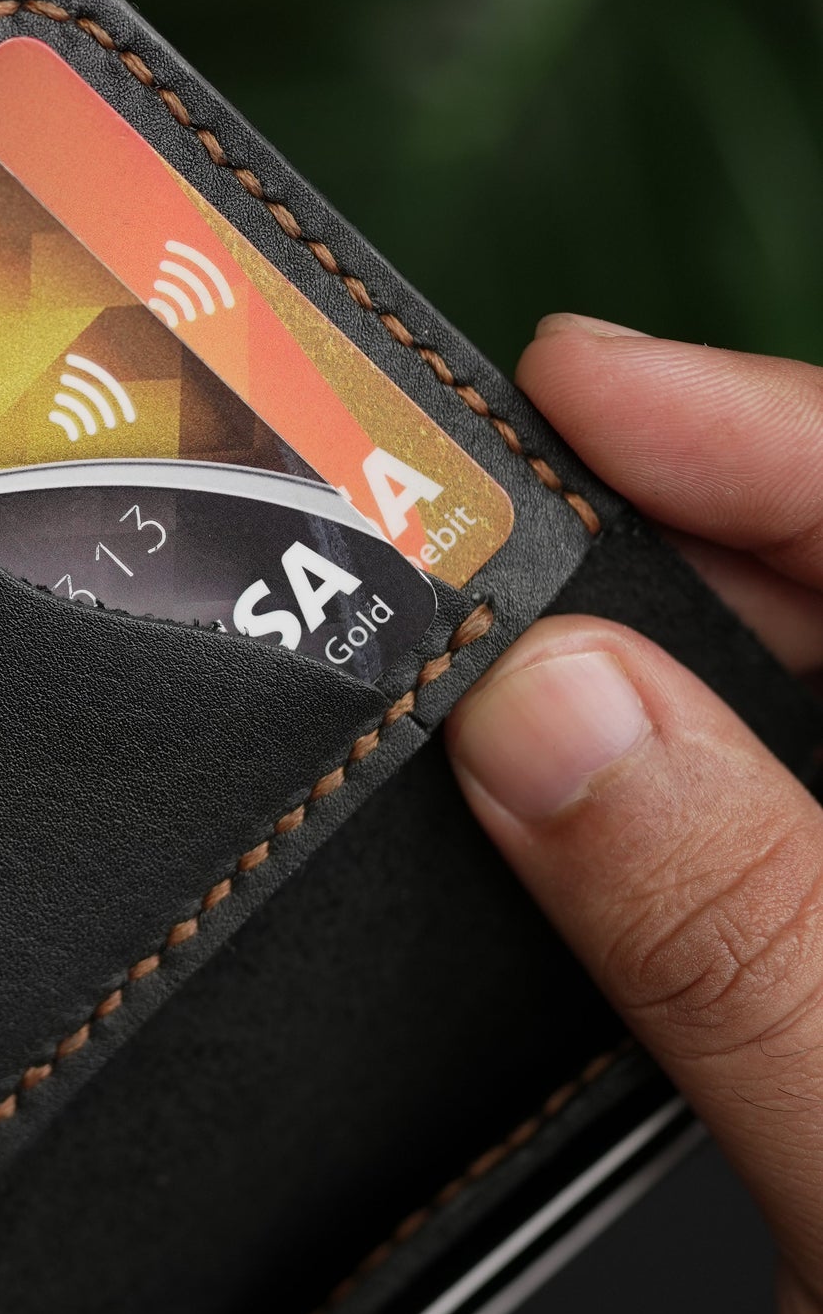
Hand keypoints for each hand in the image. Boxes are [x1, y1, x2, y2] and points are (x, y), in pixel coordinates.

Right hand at [447, 315, 822, 1313]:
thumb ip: (742, 930)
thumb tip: (549, 708)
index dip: (773, 432)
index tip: (581, 383)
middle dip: (720, 517)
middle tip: (520, 487)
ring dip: (705, 642)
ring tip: (549, 602)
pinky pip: (812, 821)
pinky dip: (706, 773)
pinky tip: (623, 768)